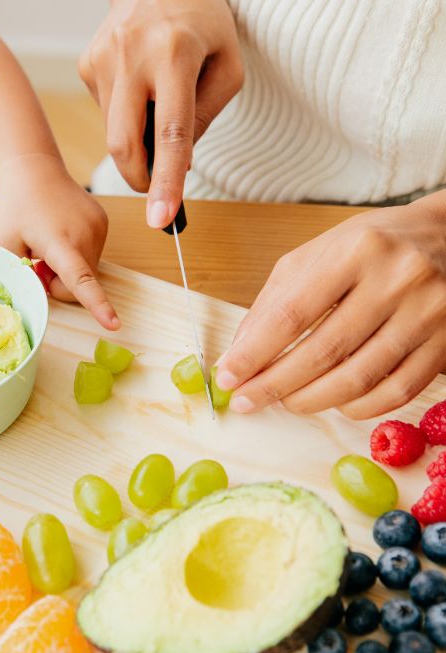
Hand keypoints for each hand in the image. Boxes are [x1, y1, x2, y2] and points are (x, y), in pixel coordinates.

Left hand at [0, 154, 118, 329]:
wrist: (35, 168)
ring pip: (87, 271)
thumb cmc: (15, 206)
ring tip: (48, 244)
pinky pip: (91, 256)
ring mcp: (99, 228)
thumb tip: (44, 291)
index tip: (114, 324)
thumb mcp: (5, 243)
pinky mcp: (104, 223)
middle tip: (36, 261)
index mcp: (60, 241)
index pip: (81, 279)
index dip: (97, 304)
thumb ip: (21, 273)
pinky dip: (75, 255)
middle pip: (79, 285)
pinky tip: (59, 234)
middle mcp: (86, 235)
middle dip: (57, 283)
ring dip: (67, 268)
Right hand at [79, 0, 241, 228]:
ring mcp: (103, 62)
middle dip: (141, 178)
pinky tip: (139, 87)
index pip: (171, 133)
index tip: (161, 220)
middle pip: (124, 144)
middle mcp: (132, 57)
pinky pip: (107, 113)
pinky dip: (126, 116)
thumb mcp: (227, 63)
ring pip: (114, 133)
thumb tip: (177, 161)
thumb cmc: (201, 19)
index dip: (166, 182)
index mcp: (175, 53)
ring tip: (157, 106)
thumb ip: (206, 115)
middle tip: (157, 190)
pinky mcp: (87, 66)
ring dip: (138, 140)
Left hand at [215, 195, 445, 418]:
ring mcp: (427, 313)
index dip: (254, 353)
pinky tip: (335, 403)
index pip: (292, 314)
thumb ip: (275, 300)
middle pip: (324, 351)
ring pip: (360, 377)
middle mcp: (396, 279)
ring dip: (312, 400)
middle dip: (275, 384)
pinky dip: (358, 406)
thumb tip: (240, 352)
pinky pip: (397, 390)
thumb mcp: (316, 255)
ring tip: (286, 402)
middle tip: (247, 400)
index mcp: (355, 250)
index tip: (227, 376)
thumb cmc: (372, 246)